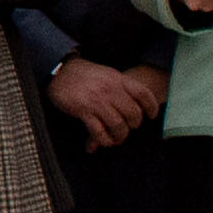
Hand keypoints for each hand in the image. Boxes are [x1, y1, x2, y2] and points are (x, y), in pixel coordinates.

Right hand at [45, 58, 164, 148]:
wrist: (59, 71)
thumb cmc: (84, 74)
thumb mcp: (106, 74)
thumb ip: (121, 86)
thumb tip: (137, 101)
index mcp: (117, 79)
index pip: (143, 94)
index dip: (151, 107)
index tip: (152, 115)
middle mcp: (110, 89)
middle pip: (133, 113)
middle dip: (134, 125)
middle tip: (129, 127)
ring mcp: (97, 101)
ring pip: (118, 125)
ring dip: (120, 136)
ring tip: (117, 137)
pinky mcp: (83, 111)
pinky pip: (99, 132)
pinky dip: (105, 140)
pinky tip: (105, 140)